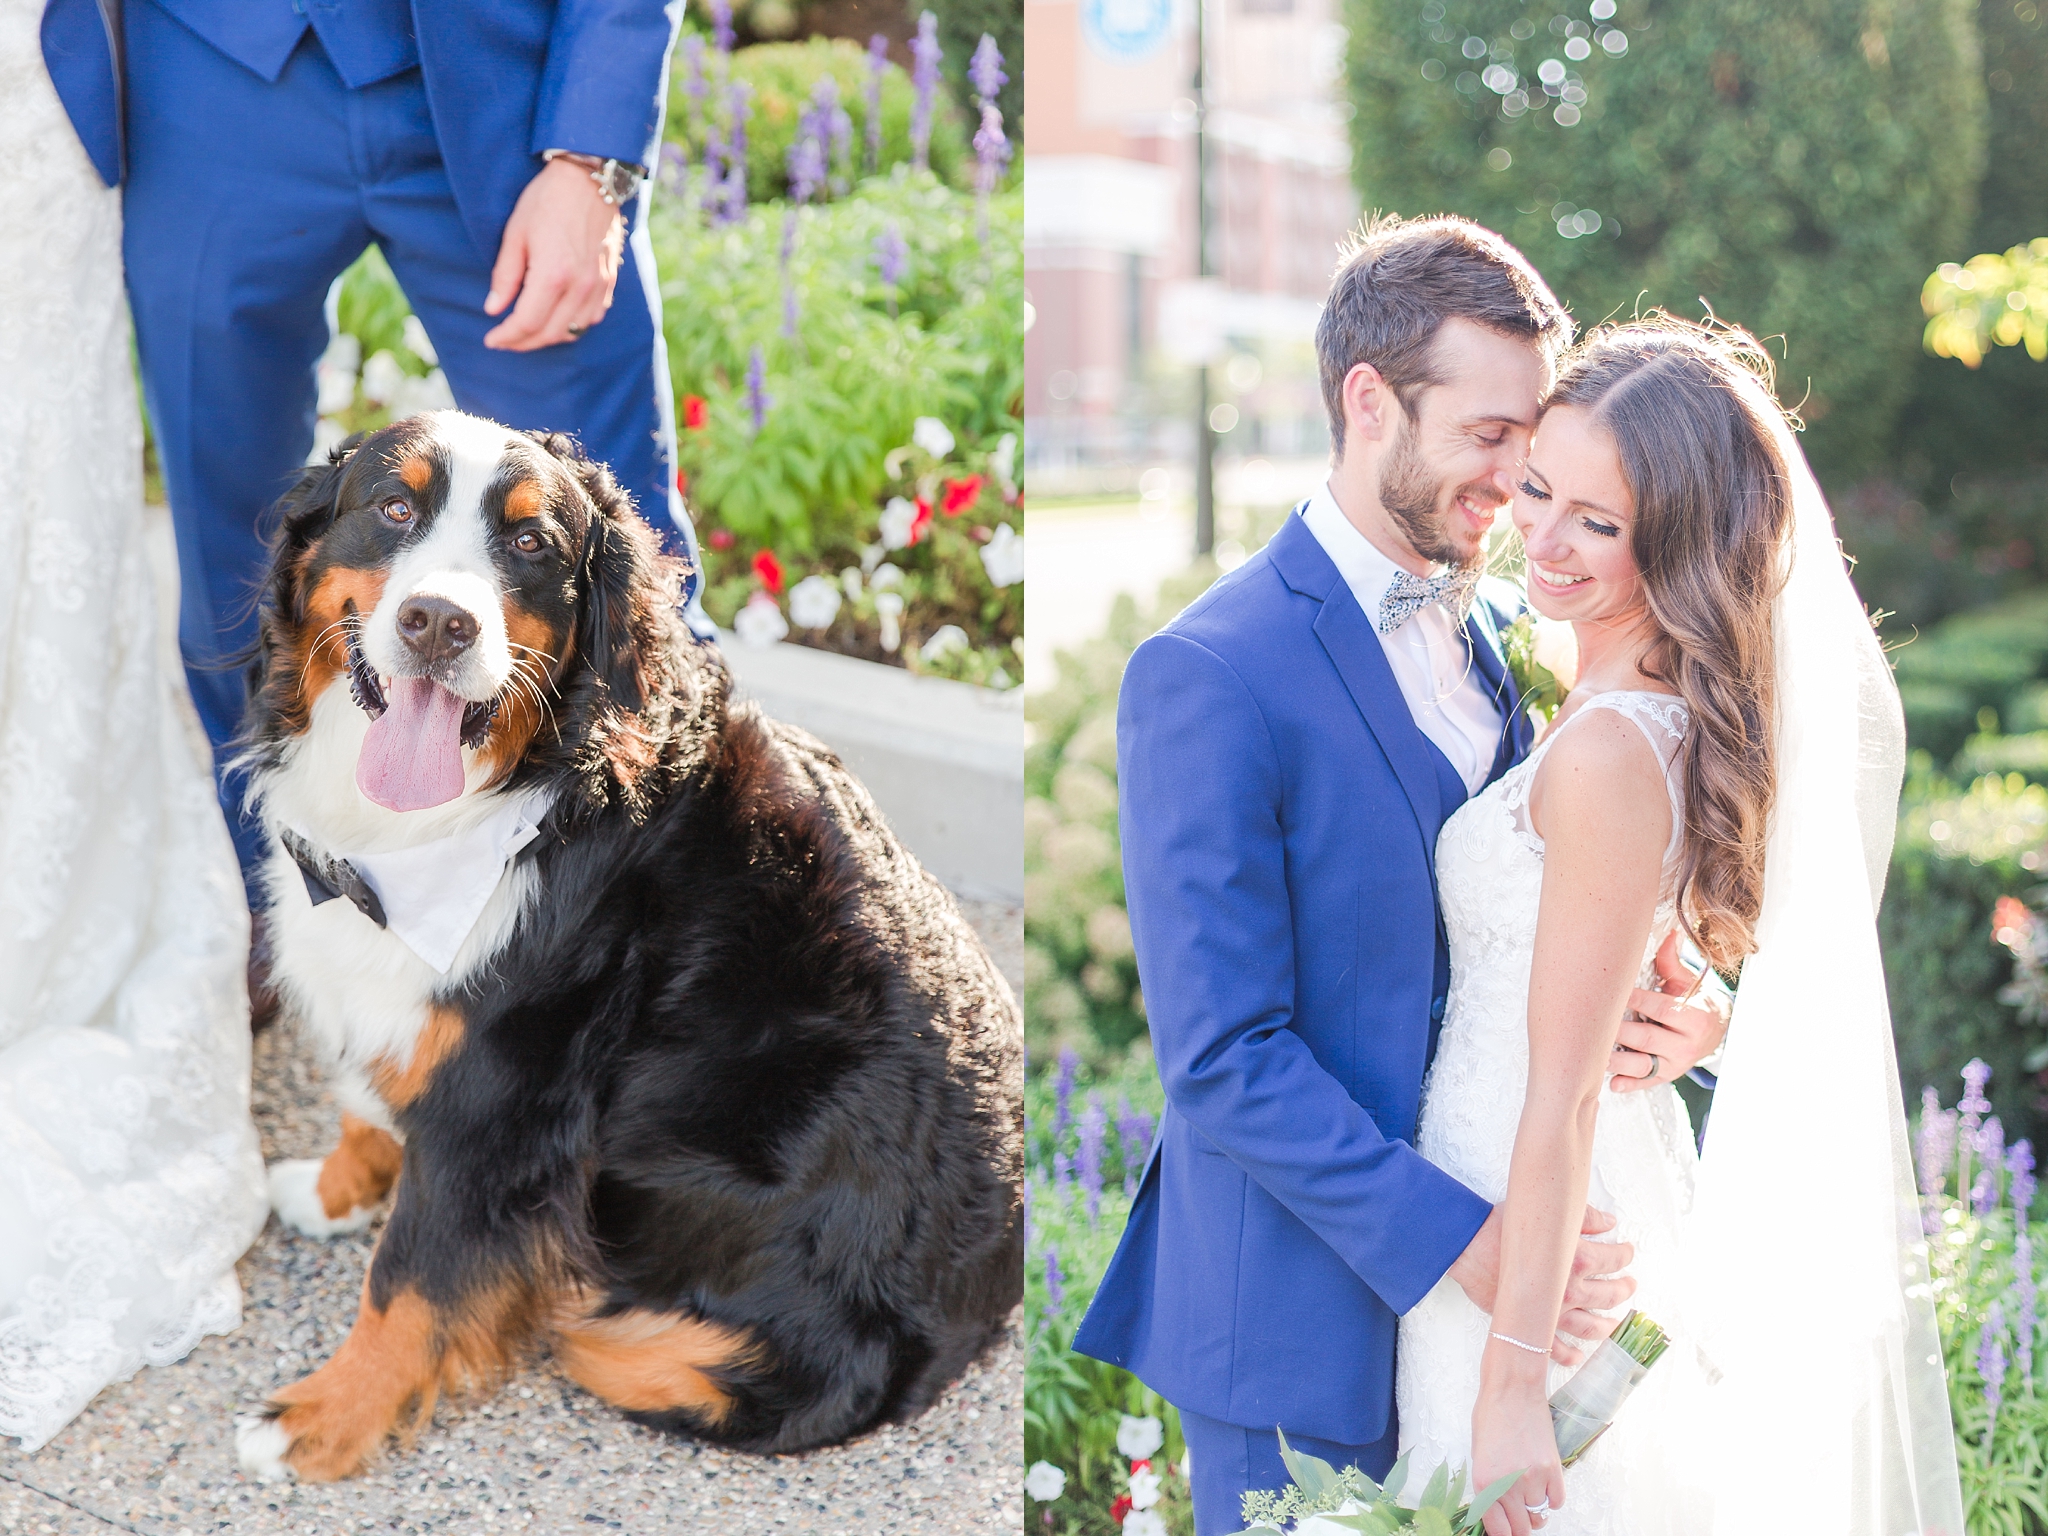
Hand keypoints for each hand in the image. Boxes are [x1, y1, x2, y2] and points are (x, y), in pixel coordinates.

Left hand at [483, 157, 625, 351]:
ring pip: (573, 331)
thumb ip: (505, 277)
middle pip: (549, 333)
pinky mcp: (609, 281)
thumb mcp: (515, 234)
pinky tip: (557, 319)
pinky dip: (572, 326)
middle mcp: (579, 287)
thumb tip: (493, 309)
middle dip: (523, 342)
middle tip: (505, 340)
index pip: (526, 322)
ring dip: (548, 337)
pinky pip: (591, 318)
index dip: (506, 336)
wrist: (590, 180)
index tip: (491, 339)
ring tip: (528, 332)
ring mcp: (598, 286)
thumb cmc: (546, 201)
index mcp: (552, 275)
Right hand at [1446, 1206, 1634, 1363]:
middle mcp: (1569, 1290)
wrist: (1468, 1245)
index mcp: (1577, 1260)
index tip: (1627, 1252)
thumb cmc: (1502, 1227)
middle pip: (1609, 1296)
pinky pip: (1555, 1349)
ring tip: (1614, 1324)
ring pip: (1590, 1327)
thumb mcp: (1545, 1213)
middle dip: (1624, 1290)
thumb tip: (1609, 1222)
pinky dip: (1569, 1355)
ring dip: (1606, 1327)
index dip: (1624, 1255)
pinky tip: (1577, 1356)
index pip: (1613, 1260)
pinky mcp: (1530, 1325)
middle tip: (1629, 1286)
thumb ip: (1583, 1217)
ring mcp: (1552, 1312)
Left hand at [1471, 1379, 1564, 1535]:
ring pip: (1539, 1515)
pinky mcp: (1553, 1469)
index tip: (1504, 1530)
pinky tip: (1543, 1486)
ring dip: (1534, 1509)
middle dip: (1519, 1526)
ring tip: (1528, 1492)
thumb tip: (1497, 1510)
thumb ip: (1488, 1486)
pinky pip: (1556, 1501)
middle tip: (1518, 1517)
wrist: (1513, 1389)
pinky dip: (1550, 1499)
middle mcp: (1508, 1485)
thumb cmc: (1491, 1415)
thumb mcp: (1479, 1454)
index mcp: (1484, 1482)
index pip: (1498, 1529)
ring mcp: (1533, 1478)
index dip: (1503, 1533)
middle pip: (1522, 1529)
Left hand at [1609, 931, 1729, 1092]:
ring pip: (1643, 1065)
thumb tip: (1668, 934)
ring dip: (1617, 1061)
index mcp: (1694, 1018)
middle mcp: (1686, 1045)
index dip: (1634, 1000)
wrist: (1715, 1029)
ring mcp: (1676, 1064)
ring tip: (1593, 1053)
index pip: (1660, 1009)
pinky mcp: (1666, 1076)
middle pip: (1646, 1038)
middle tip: (1590, 1023)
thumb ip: (1671, 962)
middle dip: (1618, 1031)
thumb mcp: (1686, 981)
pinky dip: (1628, 1085)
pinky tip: (1611, 1084)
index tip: (1609, 992)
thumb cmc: (1693, 1000)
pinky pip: (1645, 1083)